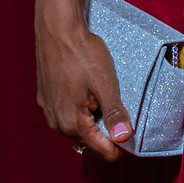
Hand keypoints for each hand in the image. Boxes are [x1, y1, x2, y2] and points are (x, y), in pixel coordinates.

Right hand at [36, 10, 133, 160]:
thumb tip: (124, 139)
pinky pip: (68, 115)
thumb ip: (114, 114)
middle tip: (126, 114)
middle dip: (110, 134)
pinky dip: (83, 111)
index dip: (123, 148)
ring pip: (79, 128)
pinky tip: (91, 93)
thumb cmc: (83, 54)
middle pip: (91, 142)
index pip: (103, 152)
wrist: (57, 30)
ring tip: (109, 100)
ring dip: (96, 121)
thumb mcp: (105, 84)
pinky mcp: (47, 100)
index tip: (137, 135)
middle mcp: (57, 124)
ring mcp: (49, 112)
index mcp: (72, 124)